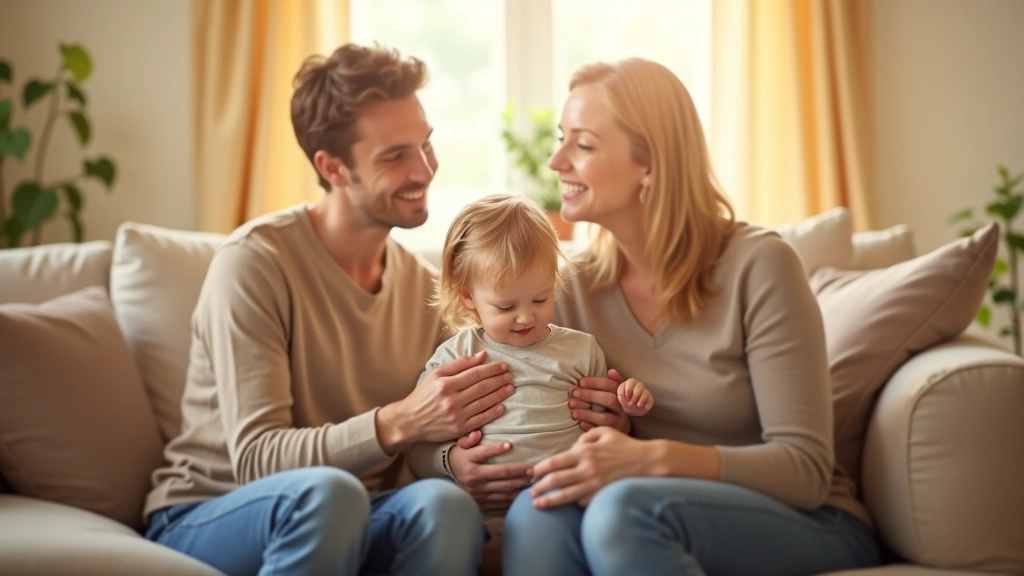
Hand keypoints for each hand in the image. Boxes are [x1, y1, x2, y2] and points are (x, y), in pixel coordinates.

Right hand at [376, 352, 513, 451]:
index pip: (475, 374)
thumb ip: (459, 364)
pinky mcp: (459, 429)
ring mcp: (456, 416)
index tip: (504, 366)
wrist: (410, 420)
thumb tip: (482, 356)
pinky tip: (502, 406)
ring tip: (510, 388)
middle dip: (499, 380)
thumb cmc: (424, 394)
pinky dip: (493, 412)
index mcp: (446, 384)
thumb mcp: (436, 374)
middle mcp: (451, 400)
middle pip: (482, 387)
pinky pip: (481, 419)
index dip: (492, 369)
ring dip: (500, 395)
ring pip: (484, 403)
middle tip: (511, 376)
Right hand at [448, 430, 531, 511]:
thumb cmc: (460, 457)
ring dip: (520, 485)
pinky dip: (513, 498)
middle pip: (501, 473)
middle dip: (520, 471)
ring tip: (532, 481)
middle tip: (533, 468)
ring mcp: (478, 492)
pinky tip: (522, 494)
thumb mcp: (461, 446)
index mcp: (469, 462)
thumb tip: (477, 433)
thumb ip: (469, 439)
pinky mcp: (481, 503)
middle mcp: (474, 478)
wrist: (447, 477)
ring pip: (504, 490)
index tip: (511, 445)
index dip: (498, 448)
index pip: (486, 452)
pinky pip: (501, 502)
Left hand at [529, 426, 650, 507]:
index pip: (555, 462)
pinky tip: (565, 507)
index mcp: (585, 452)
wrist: (648, 461)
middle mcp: (587, 469)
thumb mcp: (605, 432)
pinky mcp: (602, 494)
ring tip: (537, 505)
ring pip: (566, 495)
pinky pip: (583, 502)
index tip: (531, 474)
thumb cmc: (625, 445)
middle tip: (530, 493)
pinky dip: (573, 504)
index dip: (540, 469)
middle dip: (539, 487)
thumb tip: (572, 447)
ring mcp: (595, 484)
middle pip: (556, 480)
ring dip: (549, 501)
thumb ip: (585, 438)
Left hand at [570, 368, 630, 432]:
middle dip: (590, 395)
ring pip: (605, 417)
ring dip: (587, 413)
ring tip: (573, 412)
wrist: (621, 432)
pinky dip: (590, 427)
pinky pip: (601, 431)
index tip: (580, 382)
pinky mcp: (612, 434)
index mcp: (622, 395)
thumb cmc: (614, 408)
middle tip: (574, 393)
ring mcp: (619, 423)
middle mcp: (623, 409)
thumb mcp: (617, 394)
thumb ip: (614, 382)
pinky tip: (580, 424)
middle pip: (608, 400)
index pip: (610, 385)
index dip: (595, 382)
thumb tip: (611, 371)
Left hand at [617, 378, 653, 415]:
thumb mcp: (618, 394)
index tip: (627, 396)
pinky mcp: (650, 400)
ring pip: (646, 392)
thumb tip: (611, 371)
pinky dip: (648, 403)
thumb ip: (615, 383)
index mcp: (630, 384)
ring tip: (638, 405)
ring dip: (642, 399)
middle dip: (636, 394)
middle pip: (640, 385)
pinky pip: (651, 399)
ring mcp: (645, 393)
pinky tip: (645, 407)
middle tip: (631, 402)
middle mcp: (638, 386)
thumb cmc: (623, 401)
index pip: (632, 381)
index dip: (629, 388)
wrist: (630, 411)